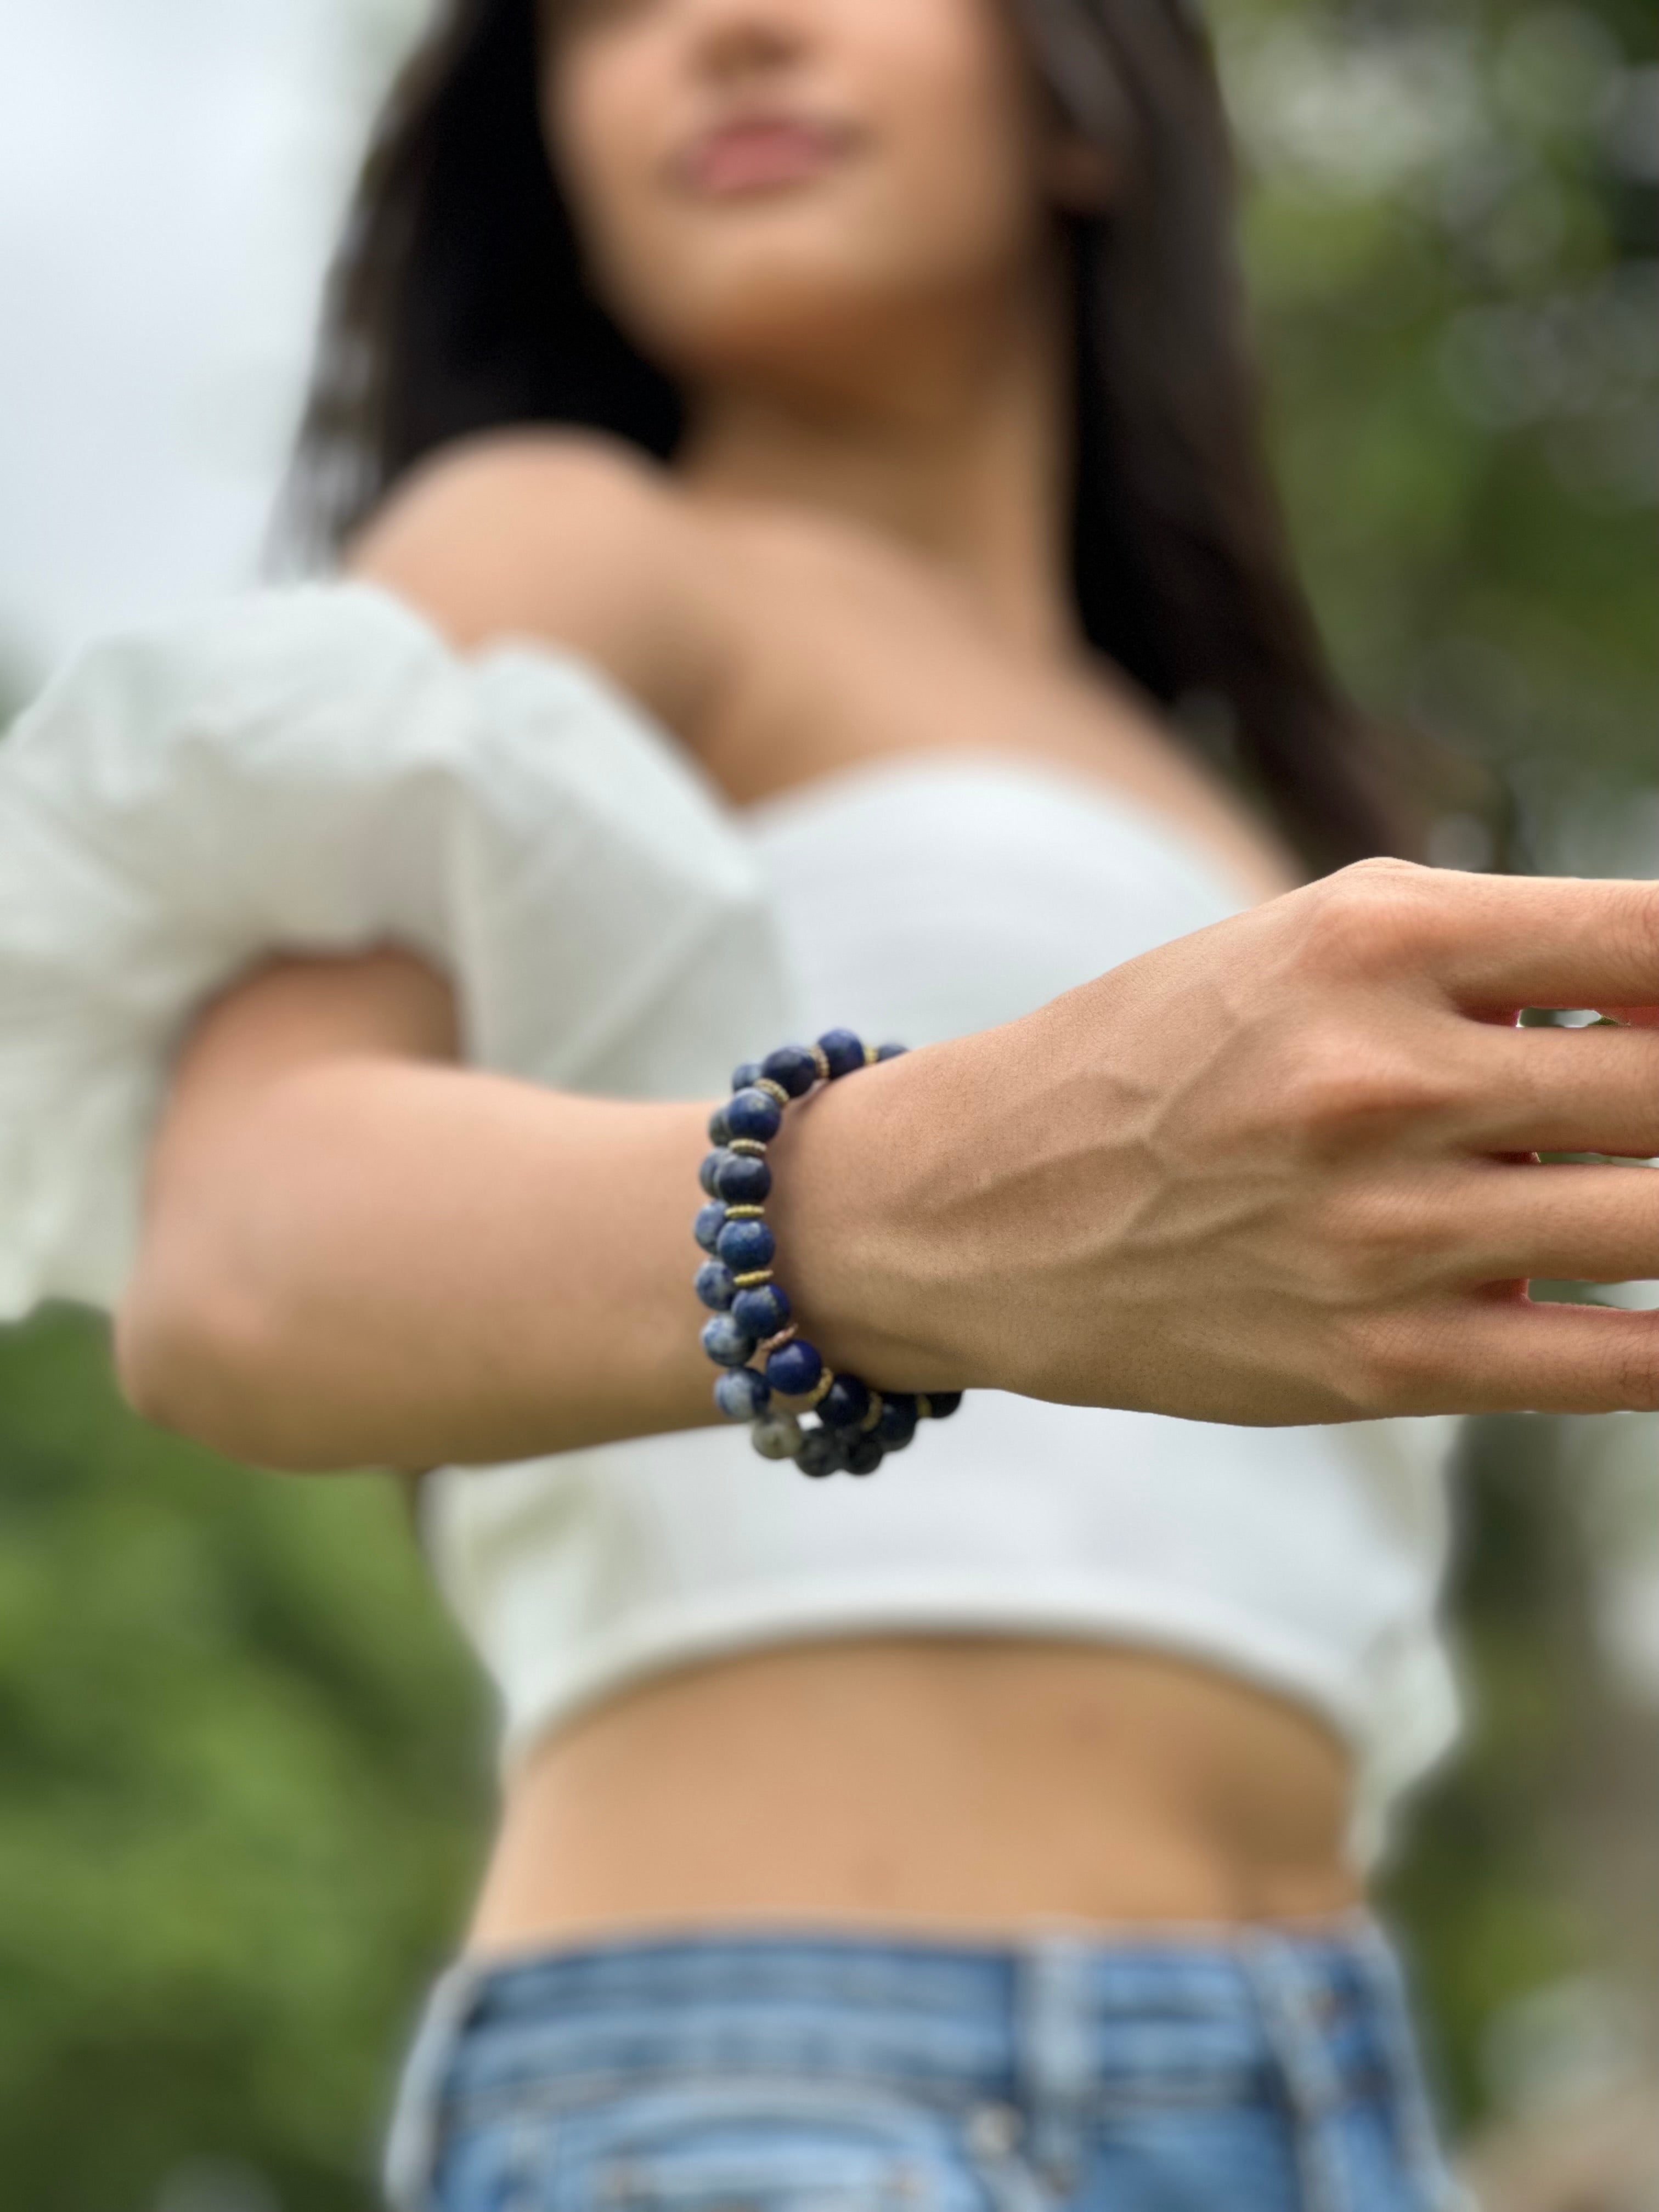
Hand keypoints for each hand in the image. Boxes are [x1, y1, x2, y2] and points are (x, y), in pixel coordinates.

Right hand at [775, 860, 1658, 1423]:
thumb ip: (1481, 970)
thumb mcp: (1297, 949)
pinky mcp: (1378, 1361)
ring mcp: (1384, 1229)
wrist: (967, 1211)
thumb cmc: (1152, 1060)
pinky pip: (1612, 1363)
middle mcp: (1384, 1075)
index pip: (1651, 939)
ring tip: (1650, 1187)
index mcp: (1371, 938)